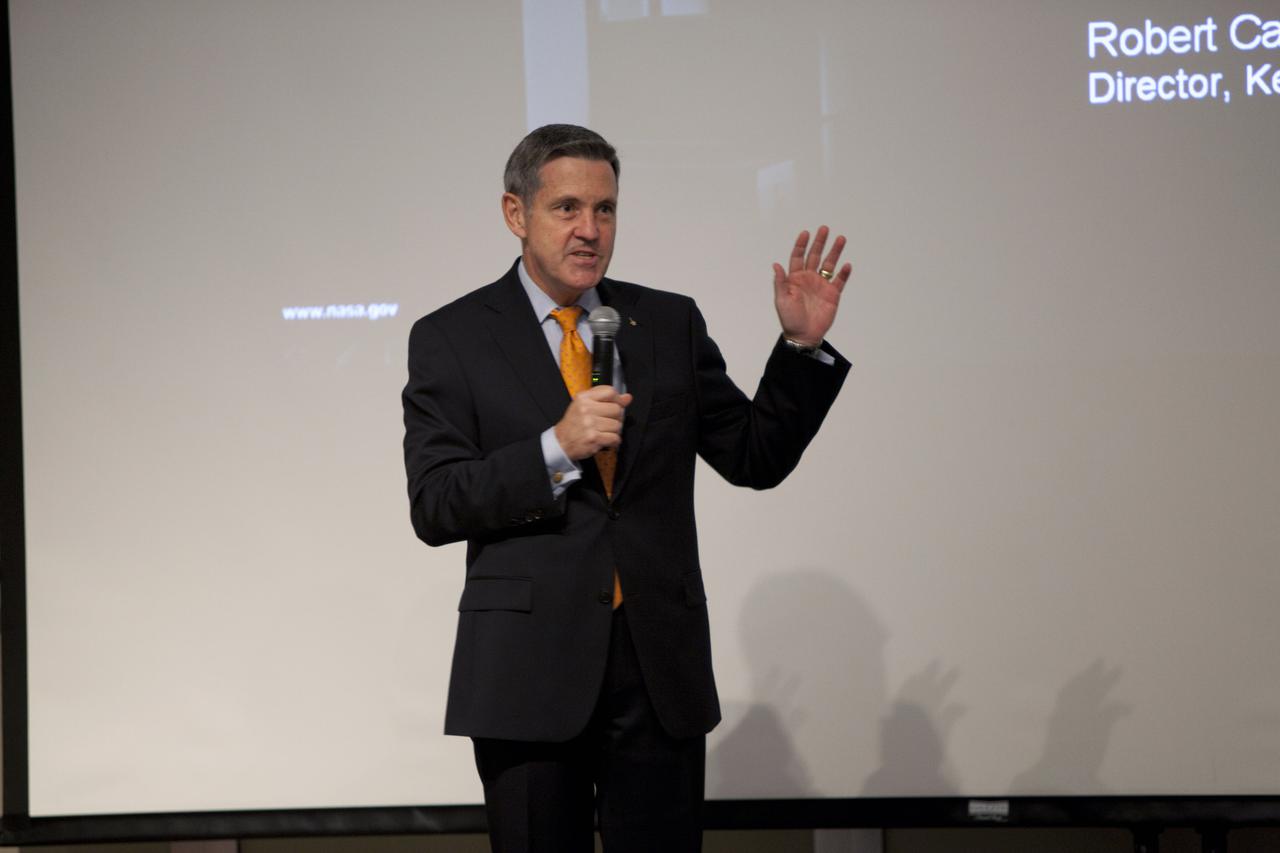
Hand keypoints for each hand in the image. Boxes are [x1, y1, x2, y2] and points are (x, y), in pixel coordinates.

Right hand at [554, 385, 632, 459]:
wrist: (561, 442)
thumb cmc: (574, 424)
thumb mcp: (584, 405)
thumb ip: (606, 399)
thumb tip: (627, 397)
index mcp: (584, 398)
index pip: (610, 392)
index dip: (618, 399)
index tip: (617, 405)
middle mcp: (586, 409)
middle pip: (617, 409)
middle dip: (616, 418)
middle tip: (608, 422)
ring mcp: (590, 424)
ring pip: (617, 425)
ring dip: (614, 431)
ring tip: (604, 432)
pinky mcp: (594, 438)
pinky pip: (615, 438)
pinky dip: (614, 441)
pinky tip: (606, 440)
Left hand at [772, 225, 850, 346]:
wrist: (803, 335)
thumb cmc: (789, 318)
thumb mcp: (781, 300)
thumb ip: (780, 282)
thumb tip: (776, 265)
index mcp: (795, 278)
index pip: (798, 256)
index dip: (801, 245)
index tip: (806, 233)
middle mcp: (809, 278)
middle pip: (815, 256)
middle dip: (820, 242)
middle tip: (825, 229)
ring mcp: (821, 285)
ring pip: (829, 264)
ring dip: (835, 252)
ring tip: (841, 239)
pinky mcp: (832, 294)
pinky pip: (839, 280)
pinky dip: (843, 273)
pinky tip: (846, 265)